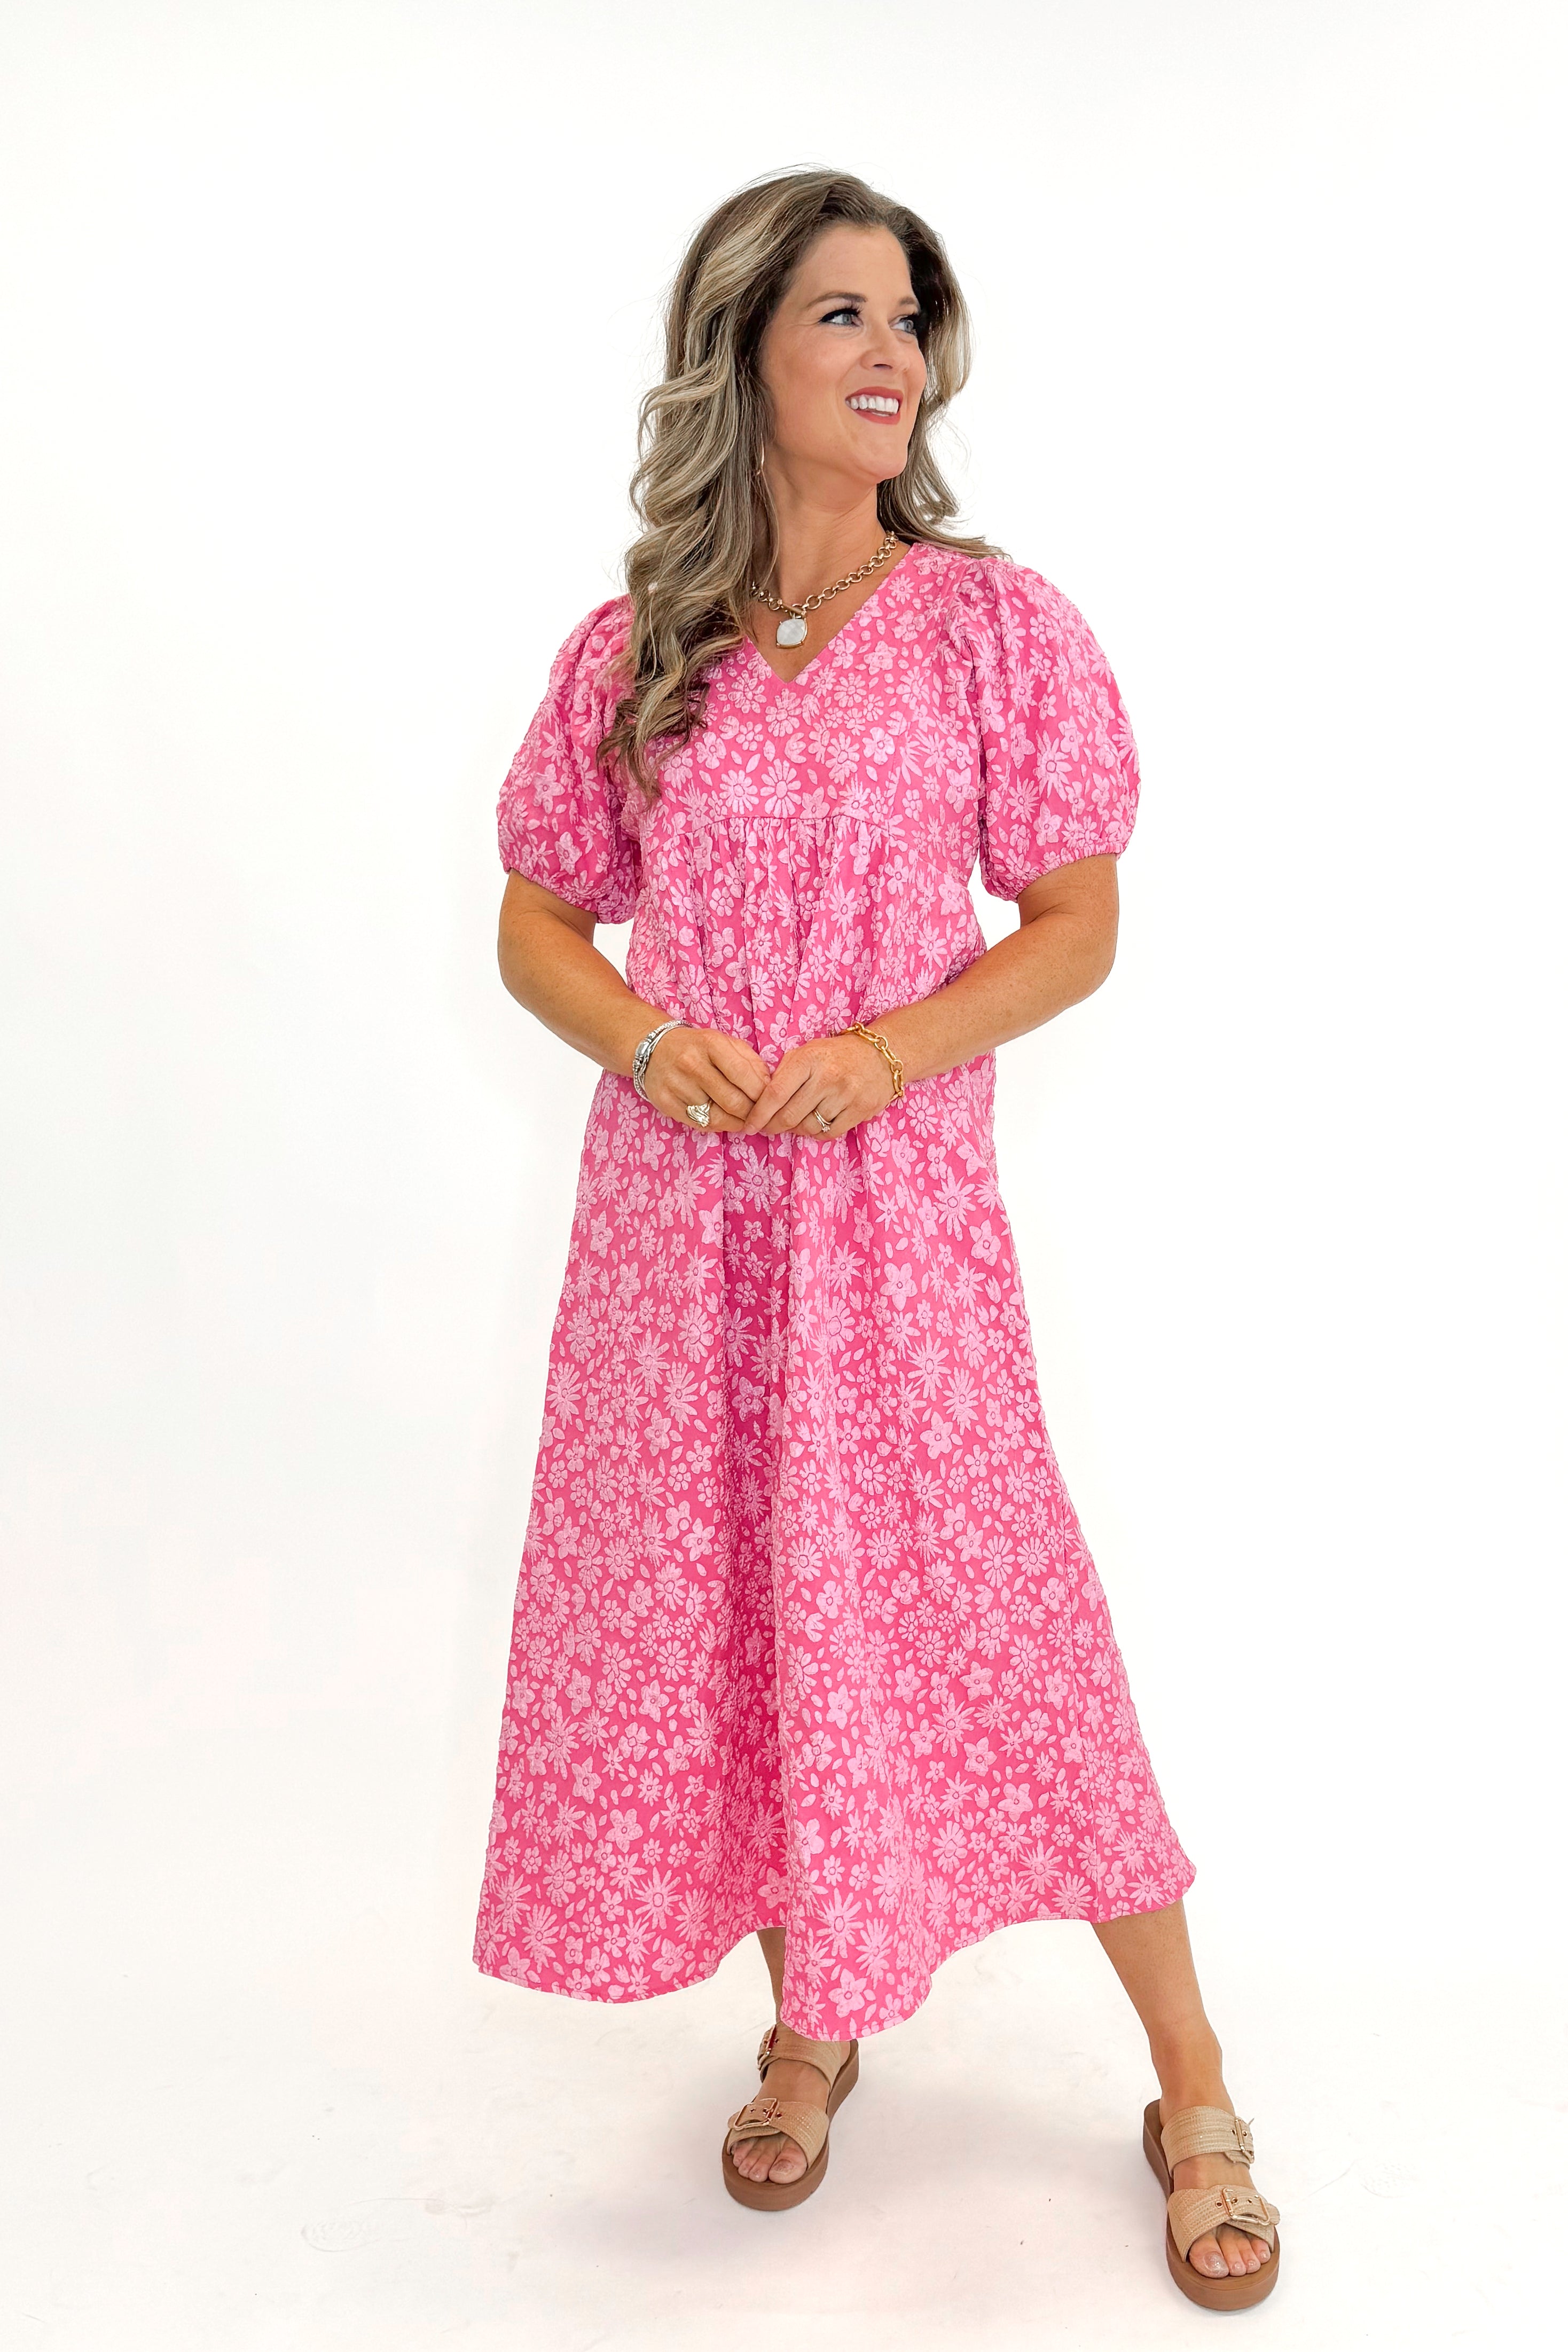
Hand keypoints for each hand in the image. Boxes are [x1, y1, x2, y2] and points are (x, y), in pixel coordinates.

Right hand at [643, 1024, 772, 1130]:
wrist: (655, 1049)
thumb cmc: (699, 1048)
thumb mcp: (726, 1043)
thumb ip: (751, 1062)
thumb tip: (769, 1088)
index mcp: (711, 1044)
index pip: (744, 1075)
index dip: (762, 1094)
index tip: (769, 1100)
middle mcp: (691, 1064)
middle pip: (733, 1101)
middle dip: (752, 1112)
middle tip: (759, 1114)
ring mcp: (677, 1085)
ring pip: (718, 1117)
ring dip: (737, 1122)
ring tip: (744, 1118)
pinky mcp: (666, 1103)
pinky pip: (701, 1125)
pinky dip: (718, 1125)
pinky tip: (724, 1119)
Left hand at [739, 1031, 895, 1139]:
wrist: (881, 1055)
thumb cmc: (836, 1055)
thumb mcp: (806, 1052)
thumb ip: (784, 1073)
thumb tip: (760, 1102)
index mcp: (808, 1059)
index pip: (775, 1094)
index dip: (758, 1114)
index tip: (750, 1126)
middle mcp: (826, 1077)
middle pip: (789, 1116)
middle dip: (773, 1127)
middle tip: (768, 1128)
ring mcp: (845, 1095)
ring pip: (808, 1127)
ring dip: (796, 1130)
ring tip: (794, 1123)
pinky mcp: (860, 1109)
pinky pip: (829, 1133)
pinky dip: (816, 1133)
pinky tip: (813, 1125)